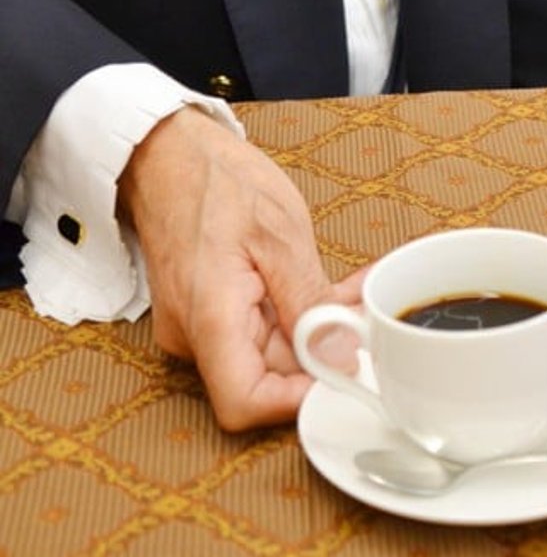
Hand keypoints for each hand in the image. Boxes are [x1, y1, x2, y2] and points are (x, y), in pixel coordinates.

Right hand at [117, 105, 364, 430]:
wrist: (168, 153)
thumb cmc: (216, 180)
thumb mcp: (280, 234)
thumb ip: (309, 302)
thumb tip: (341, 356)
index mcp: (208, 319)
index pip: (245, 403)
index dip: (296, 400)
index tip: (341, 372)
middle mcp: (196, 335)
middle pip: (268, 375)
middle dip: (323, 350)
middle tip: (368, 314)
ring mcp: (201, 326)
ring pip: (270, 350)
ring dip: (317, 326)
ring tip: (356, 291)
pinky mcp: (211, 313)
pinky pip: (260, 328)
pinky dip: (297, 310)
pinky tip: (332, 285)